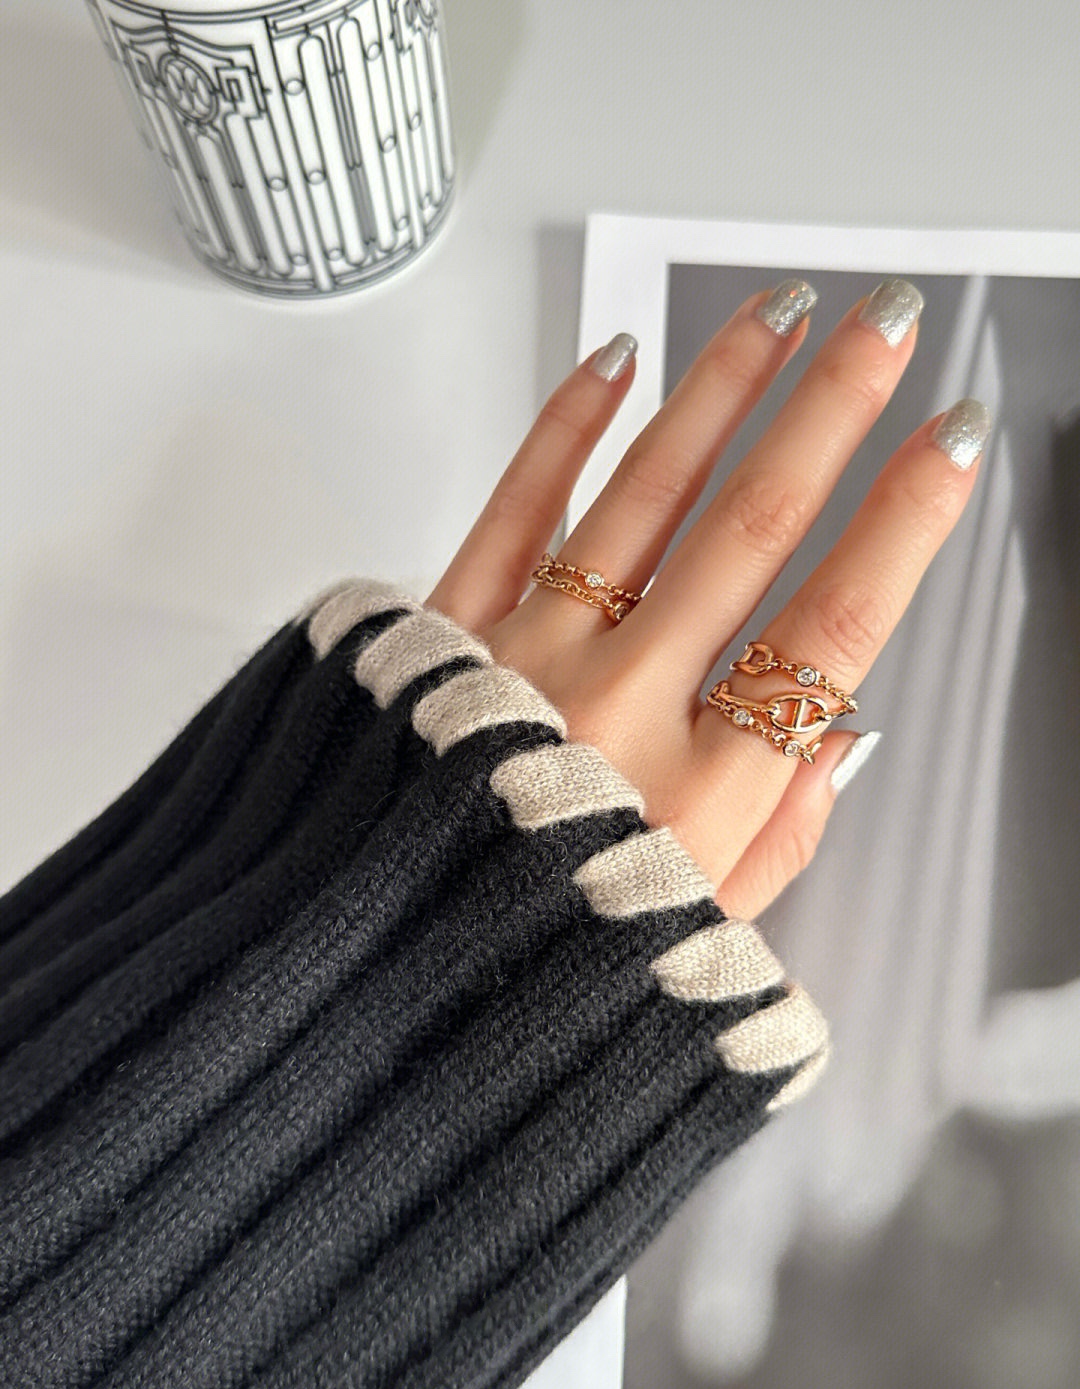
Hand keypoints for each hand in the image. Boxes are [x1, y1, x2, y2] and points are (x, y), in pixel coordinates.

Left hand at [427, 278, 990, 920]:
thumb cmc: (541, 965)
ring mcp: (524, 661)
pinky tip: (617, 358)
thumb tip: (842, 733)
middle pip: (749, 533)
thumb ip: (784, 835)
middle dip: (831, 414)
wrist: (369, 979)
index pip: (832, 631)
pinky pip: (515, 507)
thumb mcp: (699, 938)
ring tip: (780, 313)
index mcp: (699, 795)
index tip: (955, 439)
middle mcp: (618, 712)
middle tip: (883, 325)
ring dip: (721, 391)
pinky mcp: (443, 635)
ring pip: (644, 497)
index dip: (905, 523)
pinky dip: (566, 428)